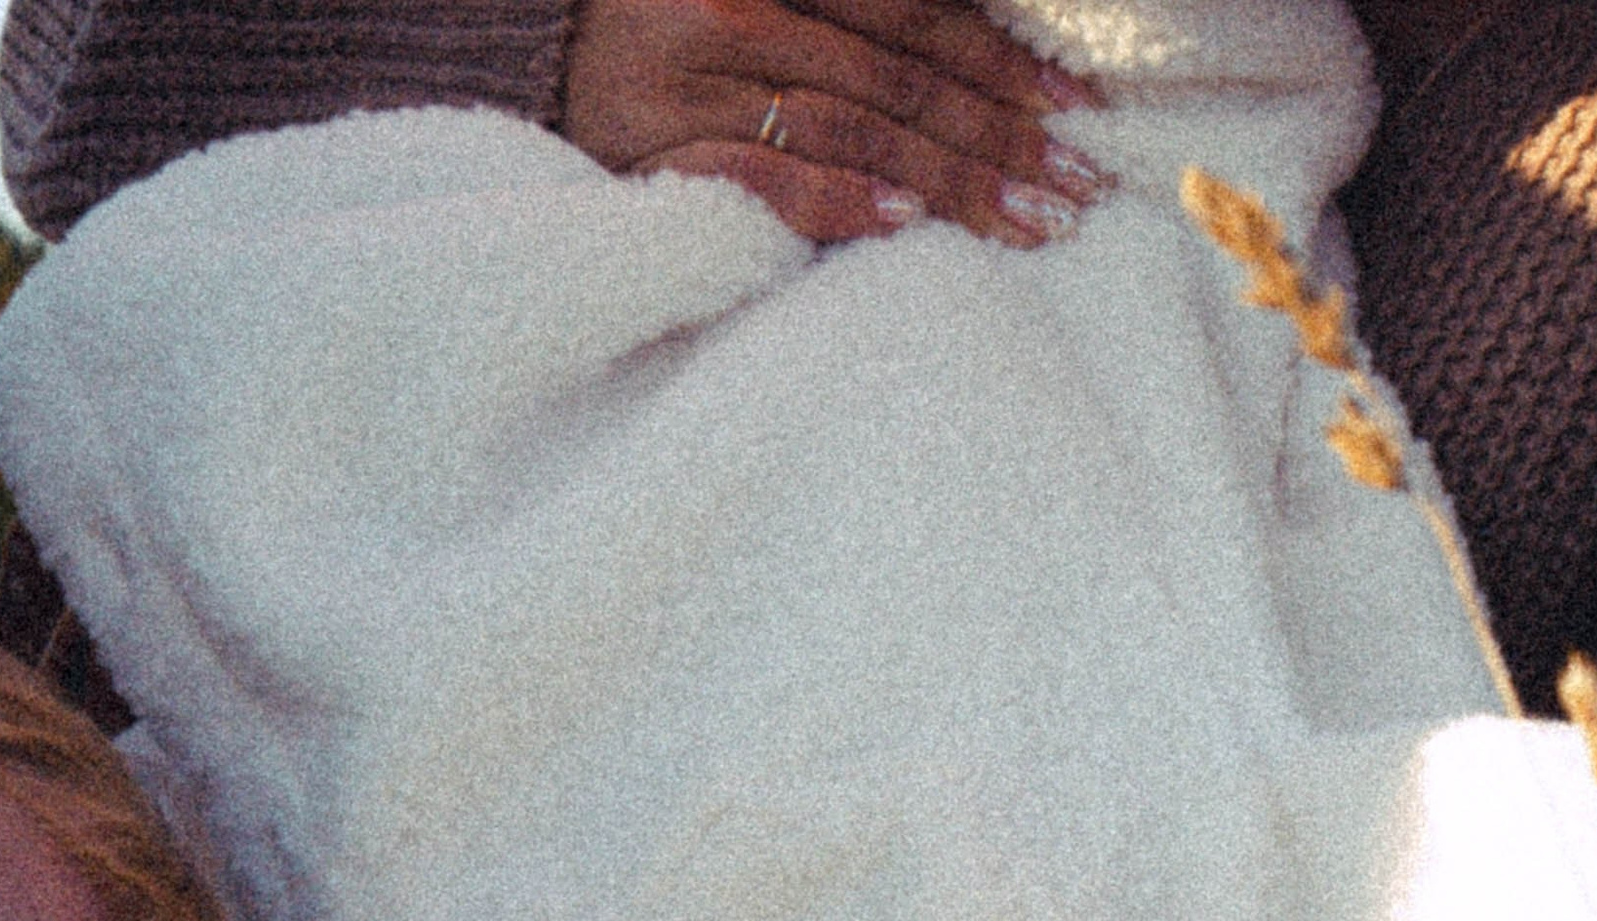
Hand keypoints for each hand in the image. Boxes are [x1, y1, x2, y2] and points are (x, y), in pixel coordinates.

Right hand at [560, 0, 1106, 248]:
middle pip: (898, 76)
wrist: (517, 54)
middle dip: (1000, 136)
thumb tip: (953, 49)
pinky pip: (766, 174)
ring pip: (852, 125)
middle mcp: (740, 10)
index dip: (999, 60)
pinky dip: (838, 195)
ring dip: (952, 179)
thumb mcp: (756, 6)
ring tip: (1030, 222)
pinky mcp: (659, 152)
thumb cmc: (657, 31)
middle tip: (1079, 188)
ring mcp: (697, 82)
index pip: (912, 11)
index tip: (1073, 109)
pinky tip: (904, 219)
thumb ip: (847, 21)